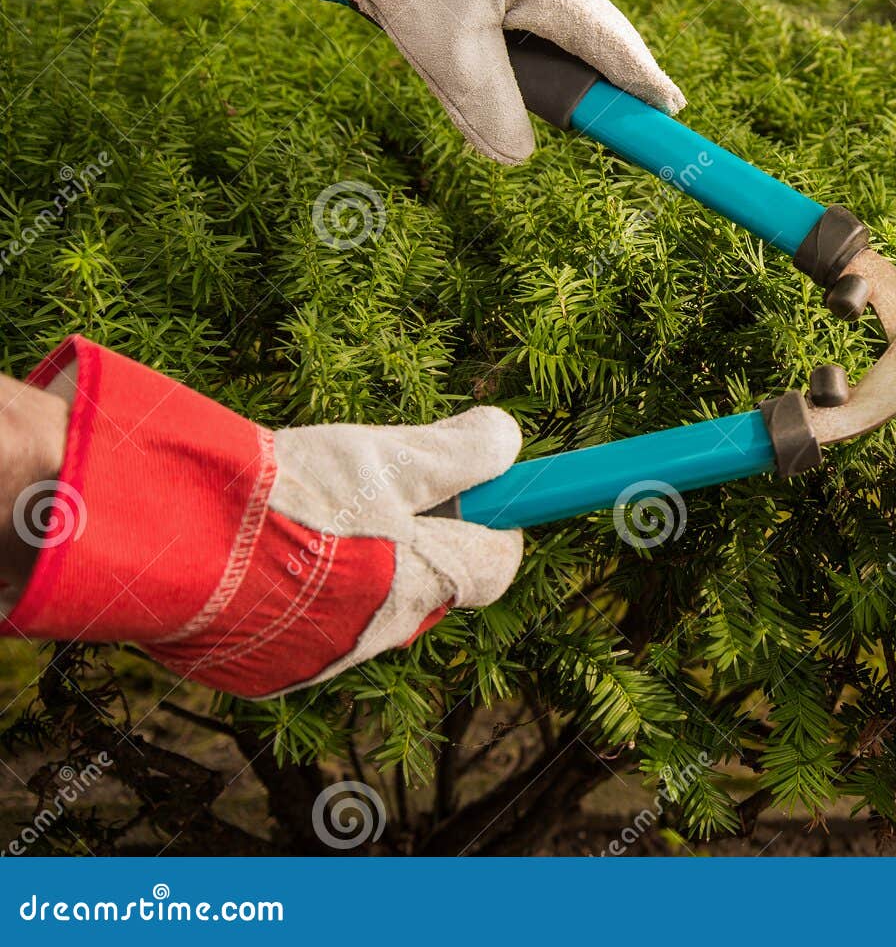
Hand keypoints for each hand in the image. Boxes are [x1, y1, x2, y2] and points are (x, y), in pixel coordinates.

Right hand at [0, 337, 522, 698]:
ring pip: (361, 608)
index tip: (470, 488)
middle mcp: (380, 638)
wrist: (170, 538)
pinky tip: (254, 555)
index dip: (489, 520)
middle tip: (371, 493)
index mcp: (423, 585)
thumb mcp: (387, 455)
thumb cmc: (290, 494)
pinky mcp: (262, 674)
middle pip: (426, 584)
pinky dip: (290, 597)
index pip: (497, 564)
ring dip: (348, 569)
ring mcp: (319, 661)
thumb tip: (507, 440)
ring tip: (297, 520)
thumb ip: (459, 451)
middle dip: (412, 540)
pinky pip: (299, 631)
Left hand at [183, 0, 684, 162]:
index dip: (641, 81)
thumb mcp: (445, 54)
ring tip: (590, 80)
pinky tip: (532, 40)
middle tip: (640, 100)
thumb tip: (517, 156)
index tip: (668, 109)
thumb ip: (488, 109)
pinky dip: (546, 22)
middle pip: (595, 22)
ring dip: (578, 43)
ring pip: (566, 4)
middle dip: (617, 62)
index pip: (609, 43)